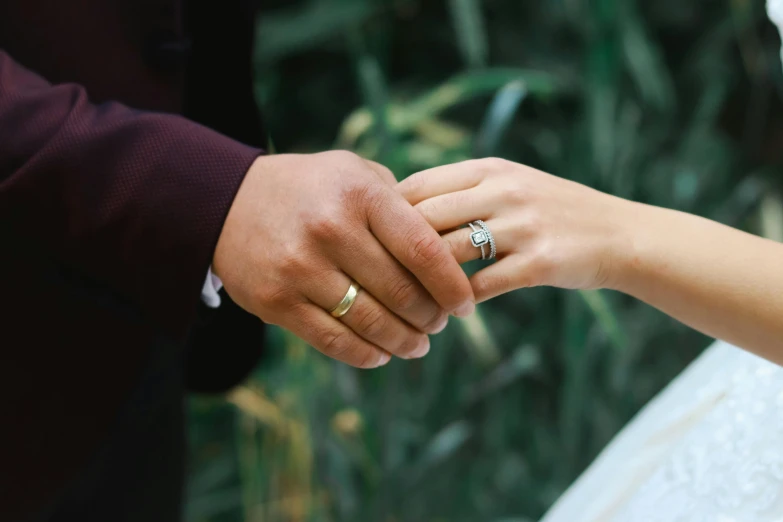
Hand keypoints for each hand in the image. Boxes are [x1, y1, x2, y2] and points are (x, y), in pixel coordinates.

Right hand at [213, 151, 475, 367]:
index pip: (424, 250)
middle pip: (402, 292)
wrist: (227, 202)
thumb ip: (400, 201)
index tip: (466, 304)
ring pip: (372, 323)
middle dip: (431, 317)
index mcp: (359, 194)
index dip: (452, 285)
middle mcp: (331, 229)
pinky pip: (334, 341)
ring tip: (418, 344)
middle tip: (440, 323)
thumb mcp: (353, 172)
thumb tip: (449, 247)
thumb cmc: (308, 188)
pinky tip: (383, 354)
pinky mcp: (276, 302)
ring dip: (405, 341)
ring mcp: (300, 268)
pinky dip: (367, 355)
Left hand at [397, 158, 633, 301]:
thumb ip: (463, 190)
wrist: (619, 234)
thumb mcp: (510, 183)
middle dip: (396, 250)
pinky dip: (460, 301)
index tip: (373, 238)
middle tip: (380, 276)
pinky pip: (483, 286)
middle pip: (425, 218)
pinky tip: (452, 310)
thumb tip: (398, 207)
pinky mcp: (540, 262)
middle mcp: (504, 191)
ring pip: (449, 254)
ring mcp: (523, 226)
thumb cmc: (553, 210)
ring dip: (424, 281)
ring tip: (411, 299)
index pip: (418, 185)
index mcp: (490, 169)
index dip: (387, 214)